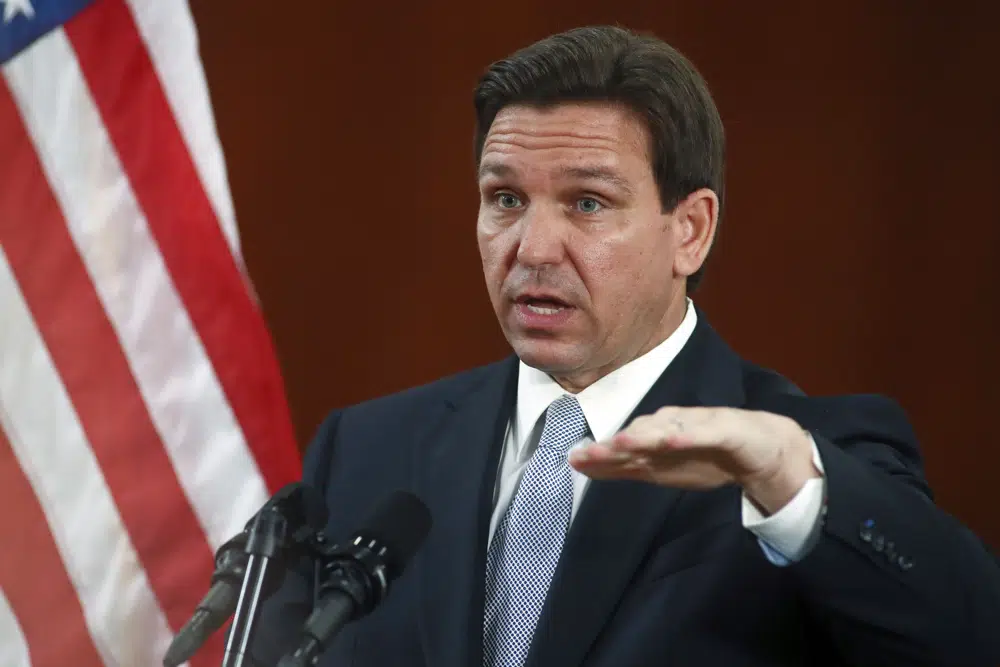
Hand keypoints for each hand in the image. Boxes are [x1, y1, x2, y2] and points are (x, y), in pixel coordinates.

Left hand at [568, 406, 820, 514]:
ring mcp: (697, 427)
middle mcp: (671, 429)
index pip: (623, 449)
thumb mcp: (664, 469)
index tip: (572, 460)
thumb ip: (627, 467)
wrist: (763, 448)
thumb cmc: (708, 455)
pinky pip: (704, 432)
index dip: (598, 455)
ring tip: (621, 442)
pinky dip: (687, 435)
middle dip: (612, 445)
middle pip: (638, 436)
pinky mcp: (725, 429)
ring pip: (666, 430)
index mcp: (656, 442)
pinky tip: (672, 440)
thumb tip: (585, 466)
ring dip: (644, 435)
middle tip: (588, 453)